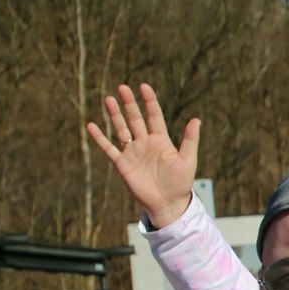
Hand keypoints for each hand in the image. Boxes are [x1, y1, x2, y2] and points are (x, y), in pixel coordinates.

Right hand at [86, 84, 200, 230]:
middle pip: (135, 119)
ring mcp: (133, 152)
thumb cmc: (180, 183)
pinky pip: (109, 148)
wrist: (168, 203)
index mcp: (161, 140)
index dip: (149, 101)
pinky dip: (100, 138)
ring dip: (115, 115)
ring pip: (121, 129)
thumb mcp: (187, 160)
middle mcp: (145, 143)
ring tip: (109, 99)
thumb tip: (197, 120)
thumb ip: (190, 140)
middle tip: (122, 87)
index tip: (144, 86)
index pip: (154, 116)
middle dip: (129, 104)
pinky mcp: (122, 164)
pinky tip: (91, 126)